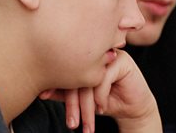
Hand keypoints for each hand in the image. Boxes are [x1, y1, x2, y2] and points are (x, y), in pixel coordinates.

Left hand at [39, 50, 161, 132]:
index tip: (43, 97)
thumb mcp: (82, 98)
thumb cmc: (106, 100)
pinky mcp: (122, 60)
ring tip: (85, 123)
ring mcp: (109, 54)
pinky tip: (102, 108)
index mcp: (83, 55)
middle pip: (77, 74)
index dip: (55, 85)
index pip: (65, 69)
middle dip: (73, 102)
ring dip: (87, 105)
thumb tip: (42, 92)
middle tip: (71, 123)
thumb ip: (65, 93)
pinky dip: (101, 96)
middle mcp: (96, 52)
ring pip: (91, 78)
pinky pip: (105, 78)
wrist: (133, 108)